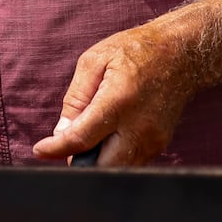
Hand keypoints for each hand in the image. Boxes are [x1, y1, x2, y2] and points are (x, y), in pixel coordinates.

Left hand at [31, 22, 198, 166]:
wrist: (181, 55)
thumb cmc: (135, 52)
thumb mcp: (94, 61)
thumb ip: (75, 98)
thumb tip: (62, 132)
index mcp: (118, 102)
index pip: (82, 139)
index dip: (56, 149)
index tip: (41, 150)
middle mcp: (139, 126)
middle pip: (102, 166)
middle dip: (79, 163)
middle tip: (66, 147)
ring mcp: (153, 139)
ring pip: (118, 169)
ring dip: (97, 162)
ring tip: (87, 139)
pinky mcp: (160, 145)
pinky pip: (131, 163)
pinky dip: (113, 158)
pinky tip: (106, 138)